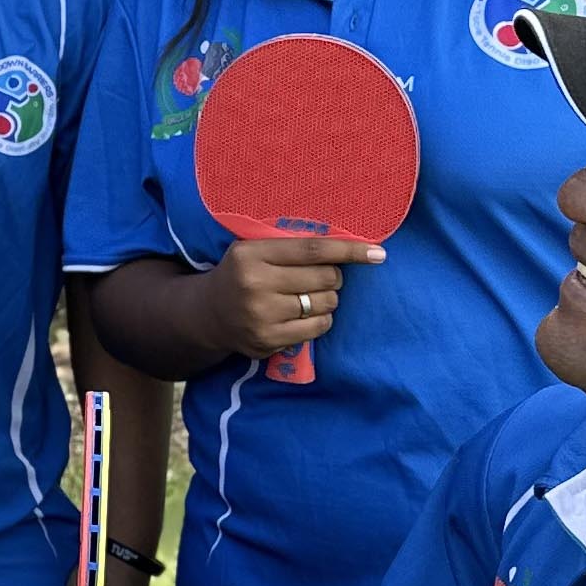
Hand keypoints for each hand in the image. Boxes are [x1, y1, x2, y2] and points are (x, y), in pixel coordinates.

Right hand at [188, 235, 383, 358]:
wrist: (208, 314)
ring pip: (325, 304)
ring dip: (327, 299)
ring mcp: (261, 316)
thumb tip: (351, 244)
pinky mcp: (267, 341)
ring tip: (309, 296)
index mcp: (251, 255)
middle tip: (323, 277)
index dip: (349, 250)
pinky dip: (321, 319)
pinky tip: (307, 315)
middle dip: (333, 276)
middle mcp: (254, 285)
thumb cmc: (242, 274)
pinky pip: (317, 328)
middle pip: (324, 277)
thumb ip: (292, 245)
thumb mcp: (255, 250)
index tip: (378, 252)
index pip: (312, 250)